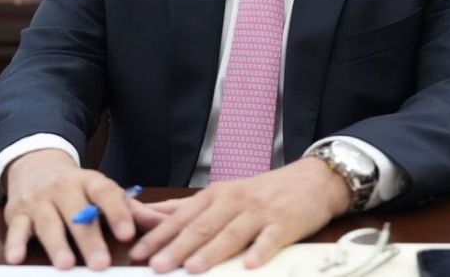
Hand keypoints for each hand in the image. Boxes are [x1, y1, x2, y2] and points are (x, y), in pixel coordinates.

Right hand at [2, 149, 164, 269]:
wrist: (36, 166)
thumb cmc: (78, 188)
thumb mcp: (103, 192)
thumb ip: (132, 211)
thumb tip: (168, 223)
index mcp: (90, 181)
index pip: (105, 193)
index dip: (116, 212)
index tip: (127, 233)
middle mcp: (64, 188)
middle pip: (77, 213)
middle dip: (89, 238)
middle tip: (100, 263)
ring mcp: (40, 201)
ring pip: (47, 222)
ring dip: (56, 244)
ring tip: (66, 264)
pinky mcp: (18, 214)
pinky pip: (15, 228)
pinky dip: (15, 243)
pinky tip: (16, 258)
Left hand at [128, 157, 350, 273]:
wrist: (311, 180)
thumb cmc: (264, 192)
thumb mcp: (224, 193)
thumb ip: (188, 206)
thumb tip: (151, 215)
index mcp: (216, 195)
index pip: (182, 217)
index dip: (159, 236)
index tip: (138, 253)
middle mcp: (234, 201)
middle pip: (202, 226)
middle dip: (177, 247)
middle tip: (157, 265)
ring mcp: (260, 212)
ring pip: (232, 233)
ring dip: (212, 251)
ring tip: (193, 268)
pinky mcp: (284, 224)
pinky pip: (270, 239)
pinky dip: (260, 251)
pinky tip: (249, 265)